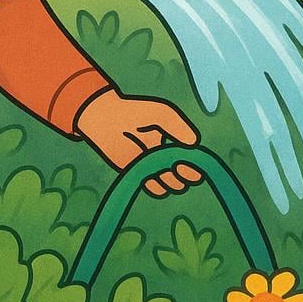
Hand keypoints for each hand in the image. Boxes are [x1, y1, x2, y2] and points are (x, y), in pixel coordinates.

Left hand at [73, 88, 202, 196]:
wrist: (107, 119)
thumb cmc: (135, 112)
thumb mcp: (162, 114)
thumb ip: (179, 126)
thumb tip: (194, 144)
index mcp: (174, 143)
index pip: (193, 158)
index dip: (195, 162)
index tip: (187, 158)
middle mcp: (166, 158)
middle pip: (185, 176)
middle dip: (185, 173)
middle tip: (175, 165)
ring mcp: (153, 168)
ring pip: (173, 186)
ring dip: (172, 181)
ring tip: (162, 168)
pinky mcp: (139, 176)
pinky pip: (156, 189)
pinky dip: (158, 186)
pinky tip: (152, 174)